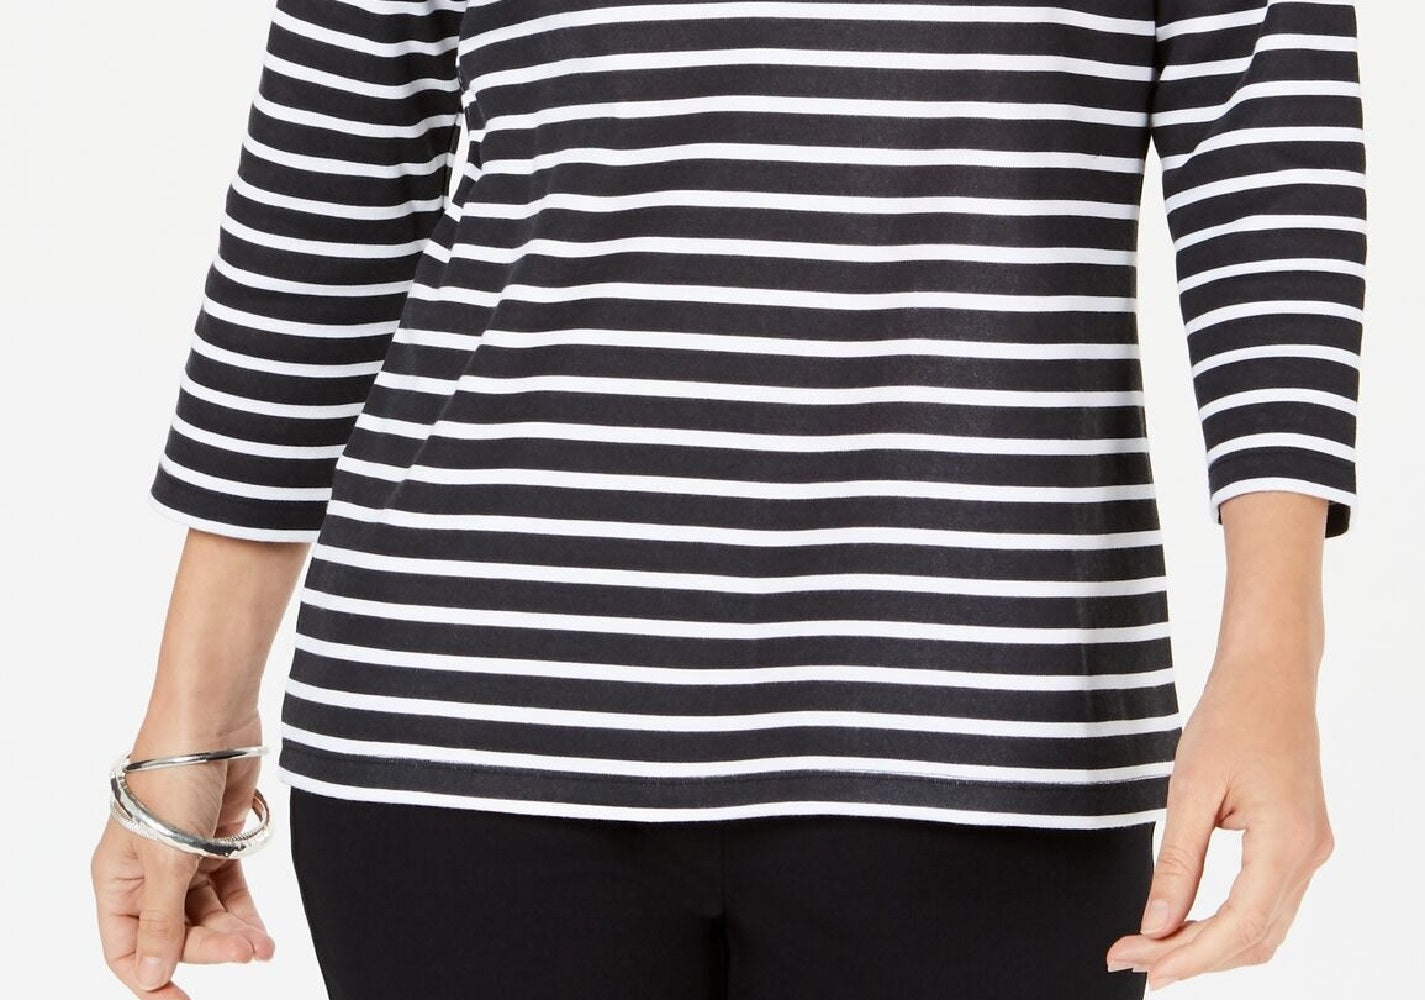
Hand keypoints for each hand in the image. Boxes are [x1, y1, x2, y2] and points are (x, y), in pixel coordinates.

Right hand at [91, 717, 276, 997]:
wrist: (211, 722)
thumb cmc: (173, 780)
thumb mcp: (166, 859)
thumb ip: (162, 919)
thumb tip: (153, 971)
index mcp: (116, 879)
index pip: (125, 947)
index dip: (152, 976)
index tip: (184, 999)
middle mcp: (146, 871)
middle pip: (174, 933)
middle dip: (209, 948)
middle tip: (246, 953)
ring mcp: (183, 856)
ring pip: (206, 914)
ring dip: (233, 934)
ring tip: (263, 948)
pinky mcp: (218, 840)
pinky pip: (229, 890)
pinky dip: (244, 911)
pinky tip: (262, 931)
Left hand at [1105, 653, 1334, 989]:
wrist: (1270, 676)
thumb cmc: (1230, 718)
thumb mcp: (1191, 788)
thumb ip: (1176, 862)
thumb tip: (1156, 924)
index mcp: (1286, 842)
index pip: (1237, 926)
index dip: (1187, 955)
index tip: (1140, 964)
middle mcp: (1309, 855)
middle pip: (1252, 939)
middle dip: (1192, 957)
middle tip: (1131, 958)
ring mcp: (1310, 852)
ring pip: (1264, 929)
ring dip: (1210, 946)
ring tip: (1151, 946)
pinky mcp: (1301, 844)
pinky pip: (1268, 904)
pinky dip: (1228, 923)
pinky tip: (1187, 923)